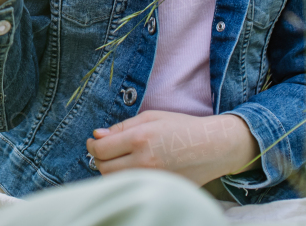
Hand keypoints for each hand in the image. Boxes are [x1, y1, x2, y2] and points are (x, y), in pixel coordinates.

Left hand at [86, 111, 259, 187]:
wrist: (213, 147)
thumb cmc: (182, 127)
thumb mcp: (151, 117)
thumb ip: (121, 127)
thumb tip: (97, 135)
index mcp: (140, 139)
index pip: (101, 149)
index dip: (92, 145)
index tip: (93, 141)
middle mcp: (144, 162)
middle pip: (104, 168)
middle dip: (99, 158)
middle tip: (104, 150)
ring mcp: (153, 179)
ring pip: (116, 180)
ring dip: (110, 170)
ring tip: (117, 159)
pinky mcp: (160, 189)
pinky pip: (133, 186)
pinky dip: (126, 179)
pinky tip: (132, 168)